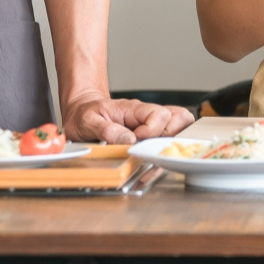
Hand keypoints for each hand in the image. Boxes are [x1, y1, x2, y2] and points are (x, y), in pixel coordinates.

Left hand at [62, 91, 195, 144]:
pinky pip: (171, 134)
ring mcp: (151, 123)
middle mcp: (147, 115)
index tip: (138, 140)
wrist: (82, 110)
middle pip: (178, 118)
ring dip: (174, 140)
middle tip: (150, 147)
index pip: (159, 114)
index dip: (152, 130)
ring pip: (180, 124)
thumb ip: (108, 131)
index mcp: (134, 109)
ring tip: (156, 151)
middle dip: (169, 136)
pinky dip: (169, 145)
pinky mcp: (151, 133)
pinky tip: (156, 154)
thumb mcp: (89, 121)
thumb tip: (130, 141)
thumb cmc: (85, 114)